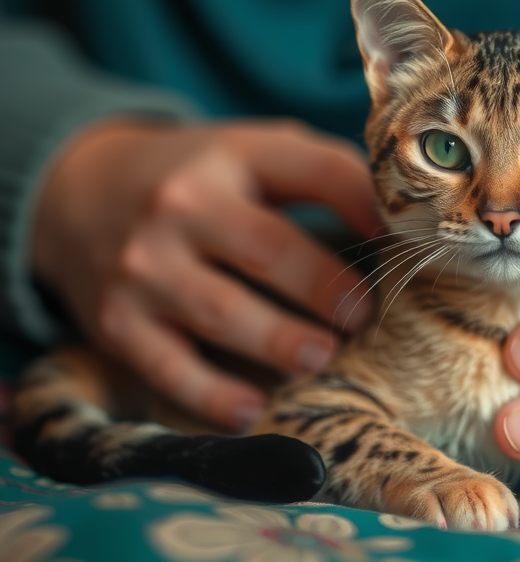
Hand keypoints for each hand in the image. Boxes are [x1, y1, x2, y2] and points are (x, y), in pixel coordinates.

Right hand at [32, 120, 380, 429]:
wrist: (78, 191)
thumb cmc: (199, 177)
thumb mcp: (254, 152)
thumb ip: (323, 173)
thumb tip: (398, 225)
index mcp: (230, 156)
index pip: (312, 170)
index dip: (362, 203)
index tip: (398, 240)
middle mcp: (180, 206)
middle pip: (267, 249)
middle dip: (323, 287)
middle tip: (362, 315)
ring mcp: (143, 267)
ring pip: (221, 312)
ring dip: (279, 342)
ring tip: (323, 355)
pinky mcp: (116, 322)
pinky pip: (168, 366)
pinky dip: (211, 394)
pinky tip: (252, 410)